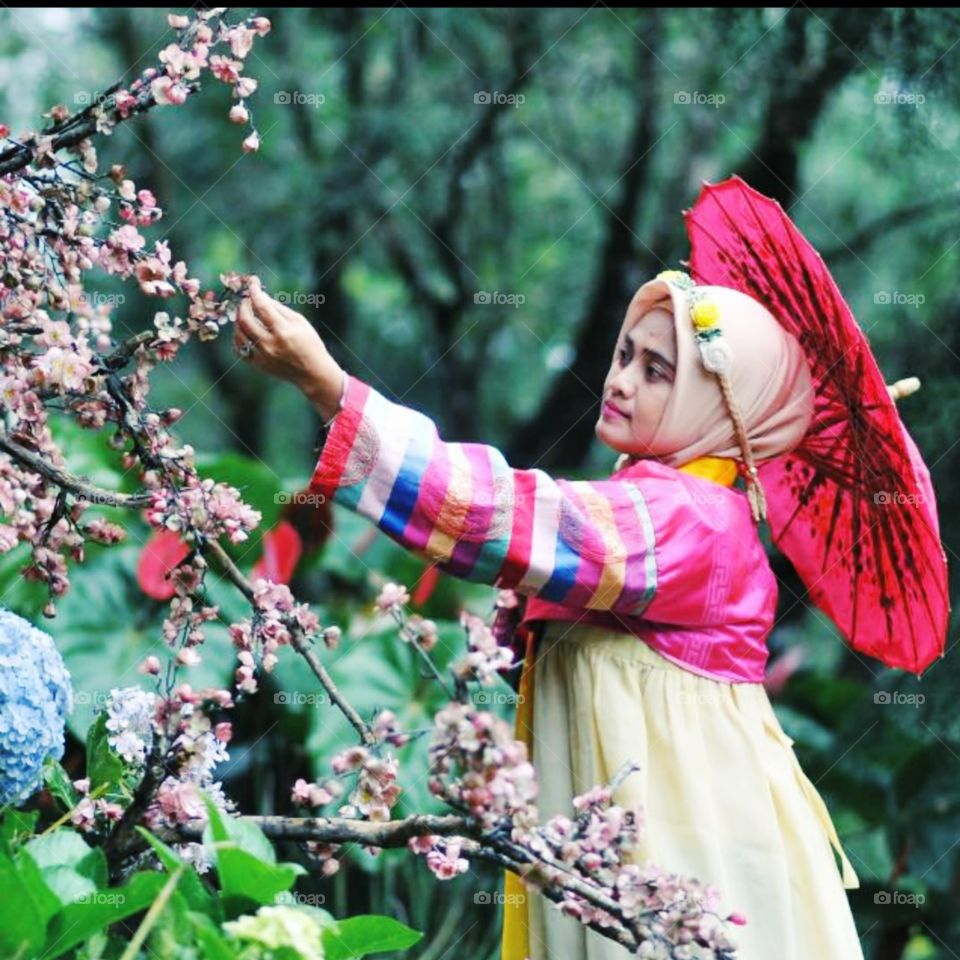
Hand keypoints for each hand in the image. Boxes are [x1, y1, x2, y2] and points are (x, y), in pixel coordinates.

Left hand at [234, 276, 344, 415]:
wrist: (313, 373)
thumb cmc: (310, 344)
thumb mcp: (300, 322)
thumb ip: (279, 308)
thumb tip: (260, 296)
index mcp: (284, 331)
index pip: (262, 306)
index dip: (254, 291)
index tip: (253, 283)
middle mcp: (270, 344)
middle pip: (245, 319)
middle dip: (243, 304)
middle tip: (247, 299)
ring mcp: (262, 356)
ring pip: (239, 333)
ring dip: (239, 319)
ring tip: (246, 314)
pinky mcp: (258, 365)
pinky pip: (238, 348)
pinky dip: (238, 337)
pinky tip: (244, 331)